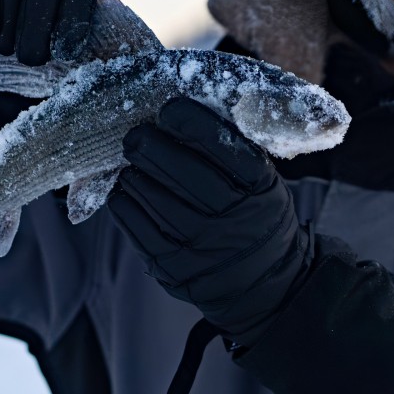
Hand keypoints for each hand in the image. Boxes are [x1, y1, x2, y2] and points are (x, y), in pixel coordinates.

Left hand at [110, 98, 311, 345]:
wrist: (268, 285)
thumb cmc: (256, 216)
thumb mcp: (264, 183)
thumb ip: (233, 151)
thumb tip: (185, 109)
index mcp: (260, 188)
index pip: (222, 146)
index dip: (190, 121)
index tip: (169, 108)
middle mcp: (233, 218)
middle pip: (180, 170)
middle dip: (149, 144)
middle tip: (136, 133)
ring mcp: (202, 247)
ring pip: (153, 196)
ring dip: (135, 172)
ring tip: (133, 162)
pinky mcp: (174, 269)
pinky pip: (137, 227)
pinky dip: (125, 203)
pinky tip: (126, 190)